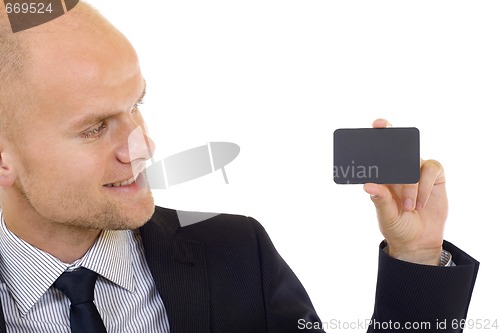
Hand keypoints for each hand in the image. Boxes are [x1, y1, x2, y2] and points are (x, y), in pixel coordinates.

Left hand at [363, 119, 446, 264]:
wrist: (418, 242)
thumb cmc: (397, 226)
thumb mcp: (386, 215)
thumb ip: (380, 200)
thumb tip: (368, 185)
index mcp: (383, 175)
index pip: (381, 151)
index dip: (380, 135)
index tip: (376, 125)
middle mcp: (399, 169)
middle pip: (400, 144)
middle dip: (394, 135)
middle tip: (383, 127)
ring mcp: (417, 171)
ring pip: (414, 161)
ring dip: (411, 184)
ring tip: (408, 207)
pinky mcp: (435, 177)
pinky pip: (431, 170)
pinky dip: (425, 187)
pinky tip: (420, 203)